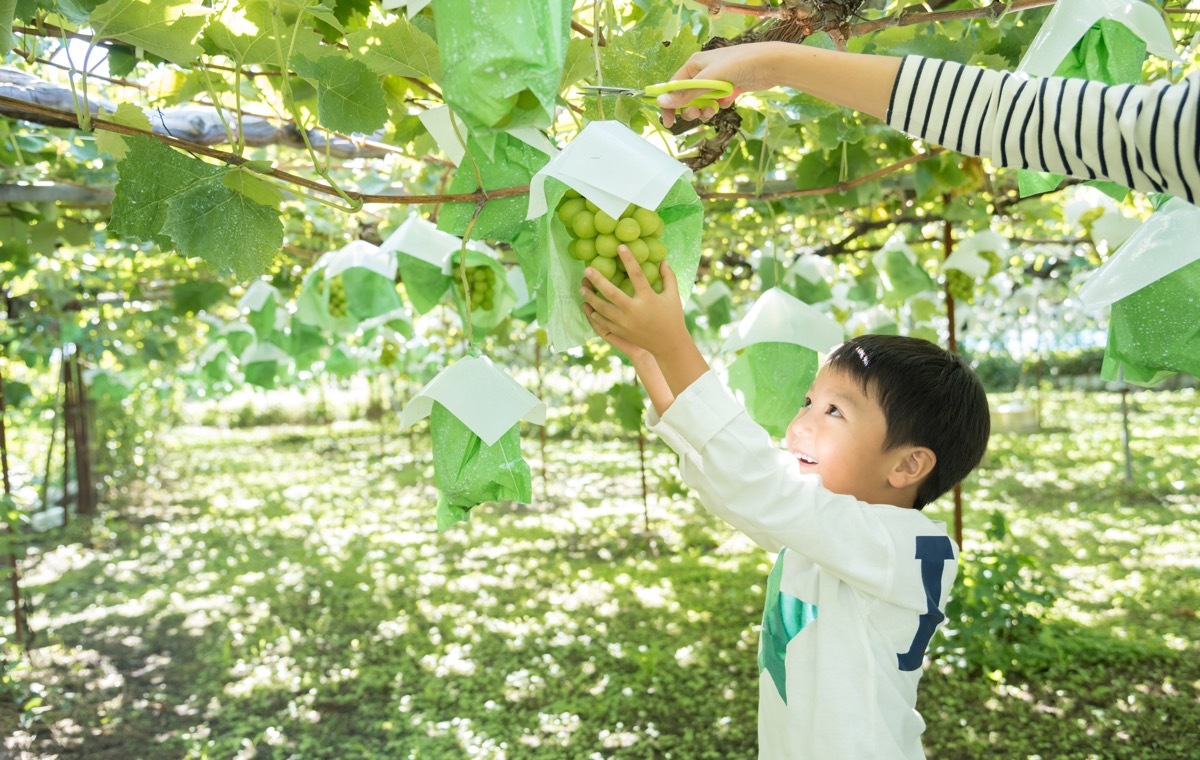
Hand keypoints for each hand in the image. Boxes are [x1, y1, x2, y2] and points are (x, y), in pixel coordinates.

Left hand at [580, 245, 687, 359]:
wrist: (669, 344)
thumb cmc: (672, 317)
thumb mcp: (673, 296)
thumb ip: (669, 277)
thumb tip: (663, 259)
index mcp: (648, 298)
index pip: (636, 274)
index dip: (628, 259)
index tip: (620, 247)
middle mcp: (634, 310)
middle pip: (611, 292)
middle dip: (597, 280)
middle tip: (587, 269)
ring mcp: (625, 323)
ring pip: (602, 308)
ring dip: (590, 297)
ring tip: (582, 288)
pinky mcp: (621, 332)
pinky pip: (603, 322)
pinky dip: (594, 314)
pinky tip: (588, 306)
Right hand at [658, 41, 788, 126]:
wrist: (769, 64)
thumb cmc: (738, 64)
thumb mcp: (709, 80)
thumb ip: (686, 93)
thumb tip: (661, 102)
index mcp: (693, 65)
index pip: (673, 87)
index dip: (669, 105)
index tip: (669, 123)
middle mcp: (702, 72)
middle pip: (686, 97)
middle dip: (691, 109)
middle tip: (698, 114)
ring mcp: (715, 80)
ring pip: (702, 102)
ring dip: (706, 110)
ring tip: (715, 109)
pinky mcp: (727, 88)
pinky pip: (716, 102)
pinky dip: (720, 105)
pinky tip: (729, 99)